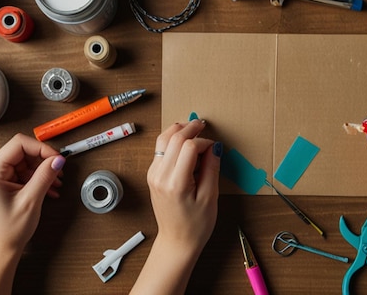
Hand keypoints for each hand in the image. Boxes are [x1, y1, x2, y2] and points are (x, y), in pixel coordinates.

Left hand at [0, 133, 64, 255]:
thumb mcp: (31, 200)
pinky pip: (20, 172)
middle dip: (42, 161)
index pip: (19, 144)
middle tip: (58, 171)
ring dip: (41, 171)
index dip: (41, 148)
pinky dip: (35, 178)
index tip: (56, 158)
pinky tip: (48, 188)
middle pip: (21, 152)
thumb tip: (57, 159)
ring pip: (23, 162)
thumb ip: (45, 175)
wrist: (0, 250)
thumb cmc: (8, 231)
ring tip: (55, 183)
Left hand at [131, 119, 220, 294]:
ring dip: (178, 130)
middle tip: (203, 125)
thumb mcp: (210, 198)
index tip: (214, 147)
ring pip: (163, 140)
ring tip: (193, 128)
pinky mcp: (152, 175)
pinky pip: (160, 149)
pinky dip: (172, 140)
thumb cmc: (195, 226)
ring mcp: (153, 175)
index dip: (204, 141)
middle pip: (173, 138)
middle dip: (190, 128)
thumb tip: (214, 147)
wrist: (176, 241)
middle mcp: (160, 176)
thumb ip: (211, 169)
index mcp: (175, 183)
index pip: (188, 147)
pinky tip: (184, 142)